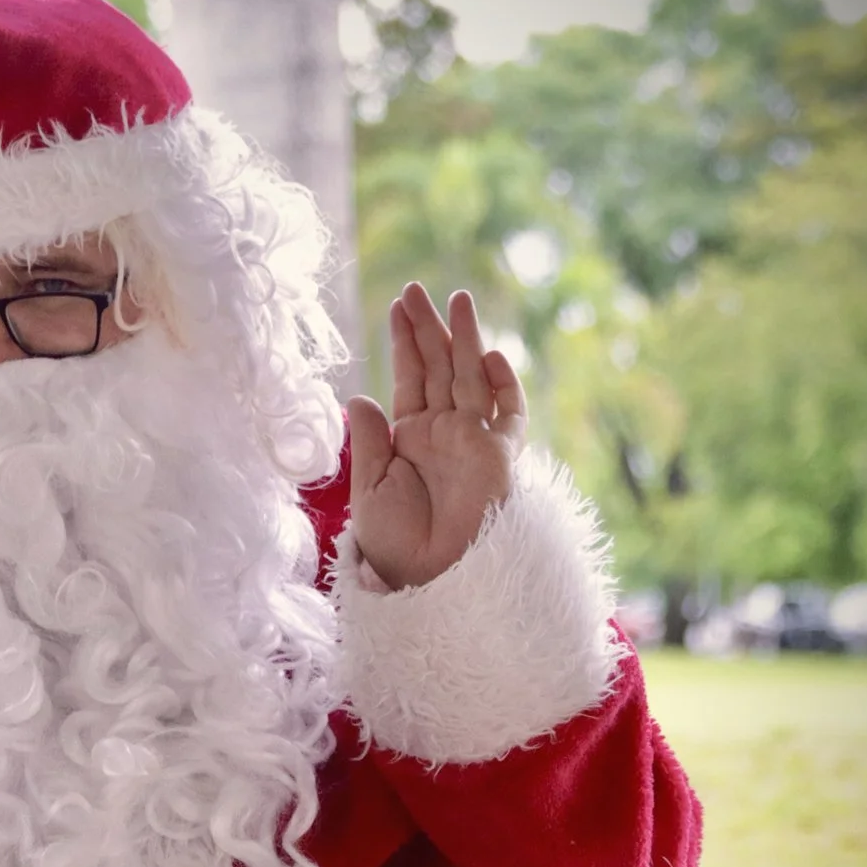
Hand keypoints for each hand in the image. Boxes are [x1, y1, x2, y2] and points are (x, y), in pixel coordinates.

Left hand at [345, 281, 524, 588]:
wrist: (429, 578)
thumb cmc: (394, 542)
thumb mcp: (369, 489)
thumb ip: (369, 443)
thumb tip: (360, 396)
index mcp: (409, 437)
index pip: (409, 378)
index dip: (405, 342)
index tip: (398, 304)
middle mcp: (443, 432)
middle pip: (439, 367)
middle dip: (429, 328)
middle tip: (417, 288)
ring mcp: (472, 441)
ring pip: (470, 378)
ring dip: (464, 339)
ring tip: (457, 299)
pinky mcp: (499, 456)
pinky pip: (507, 414)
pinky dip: (503, 385)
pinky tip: (490, 355)